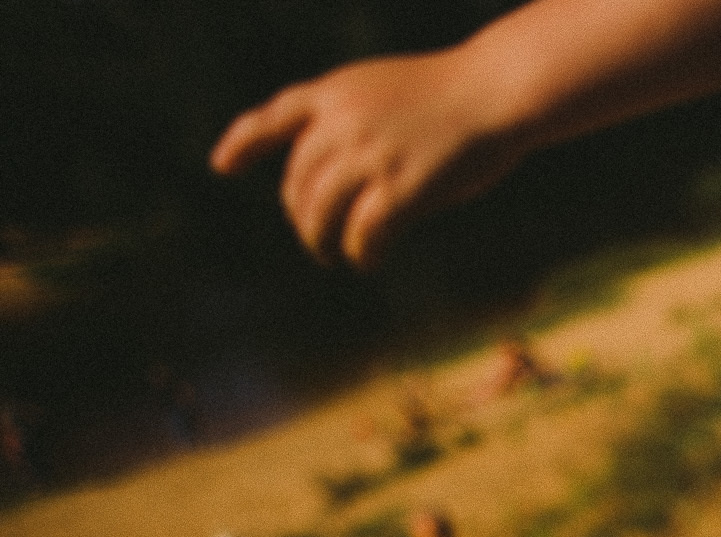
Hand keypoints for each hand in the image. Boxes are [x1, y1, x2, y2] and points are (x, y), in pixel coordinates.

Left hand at [211, 49, 527, 268]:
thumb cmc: (457, 94)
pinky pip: (364, 232)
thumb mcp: (389, 91)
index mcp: (336, 91)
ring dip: (321, 240)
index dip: (244, 143)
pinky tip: (368, 261)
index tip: (221, 166)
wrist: (497, 90)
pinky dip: (361, 252)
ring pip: (320, 211)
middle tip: (316, 238)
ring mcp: (369, 155)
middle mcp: (342, 121)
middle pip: (298, 180)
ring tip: (331, 255)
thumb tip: (339, 175)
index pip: (275, 118)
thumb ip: (357, 120)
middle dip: (301, 215)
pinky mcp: (400, 188)